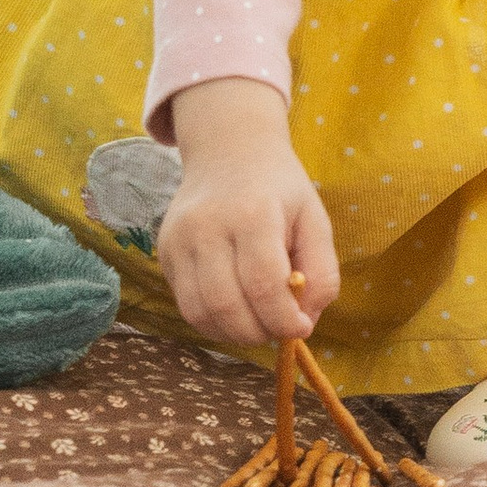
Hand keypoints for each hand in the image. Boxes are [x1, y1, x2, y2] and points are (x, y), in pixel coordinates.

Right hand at [156, 77, 339, 348]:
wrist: (228, 151)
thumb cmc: (278, 190)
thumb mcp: (314, 219)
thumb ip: (321, 271)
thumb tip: (306, 322)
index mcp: (252, 214)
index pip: (263, 284)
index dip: (284, 319)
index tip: (301, 328)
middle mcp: (207, 226)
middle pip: (227, 305)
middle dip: (259, 332)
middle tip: (279, 330)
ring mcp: (179, 240)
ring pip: (200, 313)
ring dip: (234, 334)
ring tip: (258, 324)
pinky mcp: (164, 252)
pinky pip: (186, 306)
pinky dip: (213, 322)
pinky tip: (235, 312)